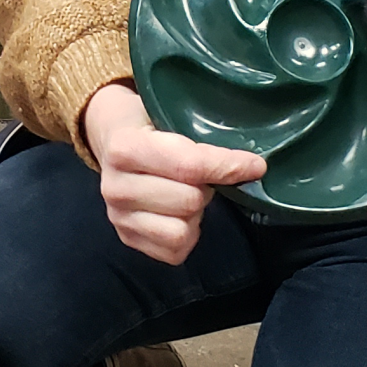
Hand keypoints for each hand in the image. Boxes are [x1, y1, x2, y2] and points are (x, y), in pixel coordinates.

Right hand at [82, 81, 265, 264]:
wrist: (111, 139)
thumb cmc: (149, 124)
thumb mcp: (169, 115)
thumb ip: (203, 137)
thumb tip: (253, 165)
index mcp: (125, 148)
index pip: (188, 166)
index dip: (228, 166)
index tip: (255, 166)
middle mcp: (115, 187)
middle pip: (189, 201)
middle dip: (206, 187)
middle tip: (202, 176)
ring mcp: (118, 217)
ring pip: (181, 231)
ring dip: (195, 215)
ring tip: (188, 194)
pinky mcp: (126, 239)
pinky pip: (174, 251)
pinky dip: (187, 235)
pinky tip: (180, 214)